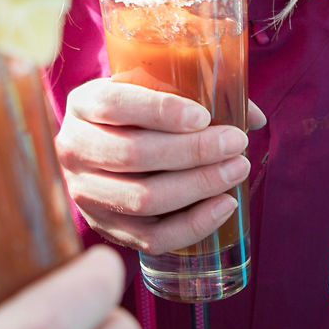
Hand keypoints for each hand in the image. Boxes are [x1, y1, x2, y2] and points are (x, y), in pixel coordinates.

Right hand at [54, 77, 263, 253]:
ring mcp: (85, 193)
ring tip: (236, 169)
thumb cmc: (132, 116)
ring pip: (143, 198)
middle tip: (235, 143)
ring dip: (198, 185)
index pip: (114, 105)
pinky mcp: (105, 227)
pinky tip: (224, 204)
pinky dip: (194, 224)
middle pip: (134, 154)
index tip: (203, 116)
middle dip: (192, 151)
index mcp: (82, 105)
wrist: (97, 149)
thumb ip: (192, 92)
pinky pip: (152, 237)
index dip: (160, 112)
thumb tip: (253, 114)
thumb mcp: (145, 91)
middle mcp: (74, 148)